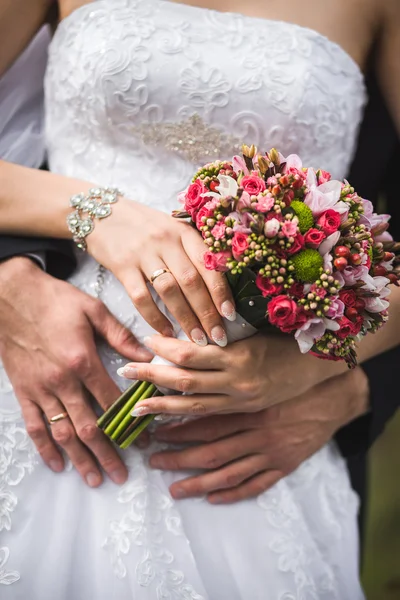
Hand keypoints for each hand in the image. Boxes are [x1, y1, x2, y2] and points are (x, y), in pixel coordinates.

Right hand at [0, 257, 151, 486]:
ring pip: (63, 432)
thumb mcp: (93, 310)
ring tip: (94, 480)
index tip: (144, 439)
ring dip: (80, 458)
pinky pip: (34, 425)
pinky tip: (57, 464)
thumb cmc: (55, 301)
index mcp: (83, 361)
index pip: (112, 401)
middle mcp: (61, 381)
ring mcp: (40, 389)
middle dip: (107, 453)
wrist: (11, 296)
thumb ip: (120, 335)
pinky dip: (45, 448)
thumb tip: (146, 355)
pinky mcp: (24, 391)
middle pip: (89, 426)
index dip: (130, 422)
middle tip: (121, 474)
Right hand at [87, 197, 234, 345]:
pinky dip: (155, 317)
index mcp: (183, 231)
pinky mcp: (122, 265)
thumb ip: (192, 250)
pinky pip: (141, 297)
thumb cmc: (143, 225)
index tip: (231, 315)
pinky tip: (165, 332)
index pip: (209, 264)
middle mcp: (166, 240)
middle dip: (207, 312)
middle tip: (218, 337)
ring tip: (197, 339)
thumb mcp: (172, 228)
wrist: (101, 213)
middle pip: (192, 281)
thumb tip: (218, 286)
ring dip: (186, 318)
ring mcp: (143, 253)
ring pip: (170, 291)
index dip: (222, 291)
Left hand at [119, 332, 345, 416]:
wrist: (320, 368)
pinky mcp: (252, 421)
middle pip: (185, 383)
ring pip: (195, 412)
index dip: (163, 348)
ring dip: (162, 412)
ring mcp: (245, 406)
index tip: (142, 341)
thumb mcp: (253, 334)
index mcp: (239, 356)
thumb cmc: (286, 344)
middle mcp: (238, 383)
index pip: (190, 353)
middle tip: (124, 372)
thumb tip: (184, 336)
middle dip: (151, 378)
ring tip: (136, 411)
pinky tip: (175, 444)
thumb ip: (221, 338)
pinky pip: (219, 434)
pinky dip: (194, 438)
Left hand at [149, 367, 369, 502]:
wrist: (333, 396)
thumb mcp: (261, 373)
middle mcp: (257, 433)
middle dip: (179, 458)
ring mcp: (271, 453)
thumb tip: (196, 379)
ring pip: (229, 474)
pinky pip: (256, 485)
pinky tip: (213, 498)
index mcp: (249, 408)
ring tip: (174, 489)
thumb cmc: (293, 380)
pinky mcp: (285, 466)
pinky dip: (234, 493)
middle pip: (211, 451)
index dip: (179, 429)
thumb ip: (231, 381)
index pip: (206, 422)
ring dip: (199, 483)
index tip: (156, 431)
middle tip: (154, 461)